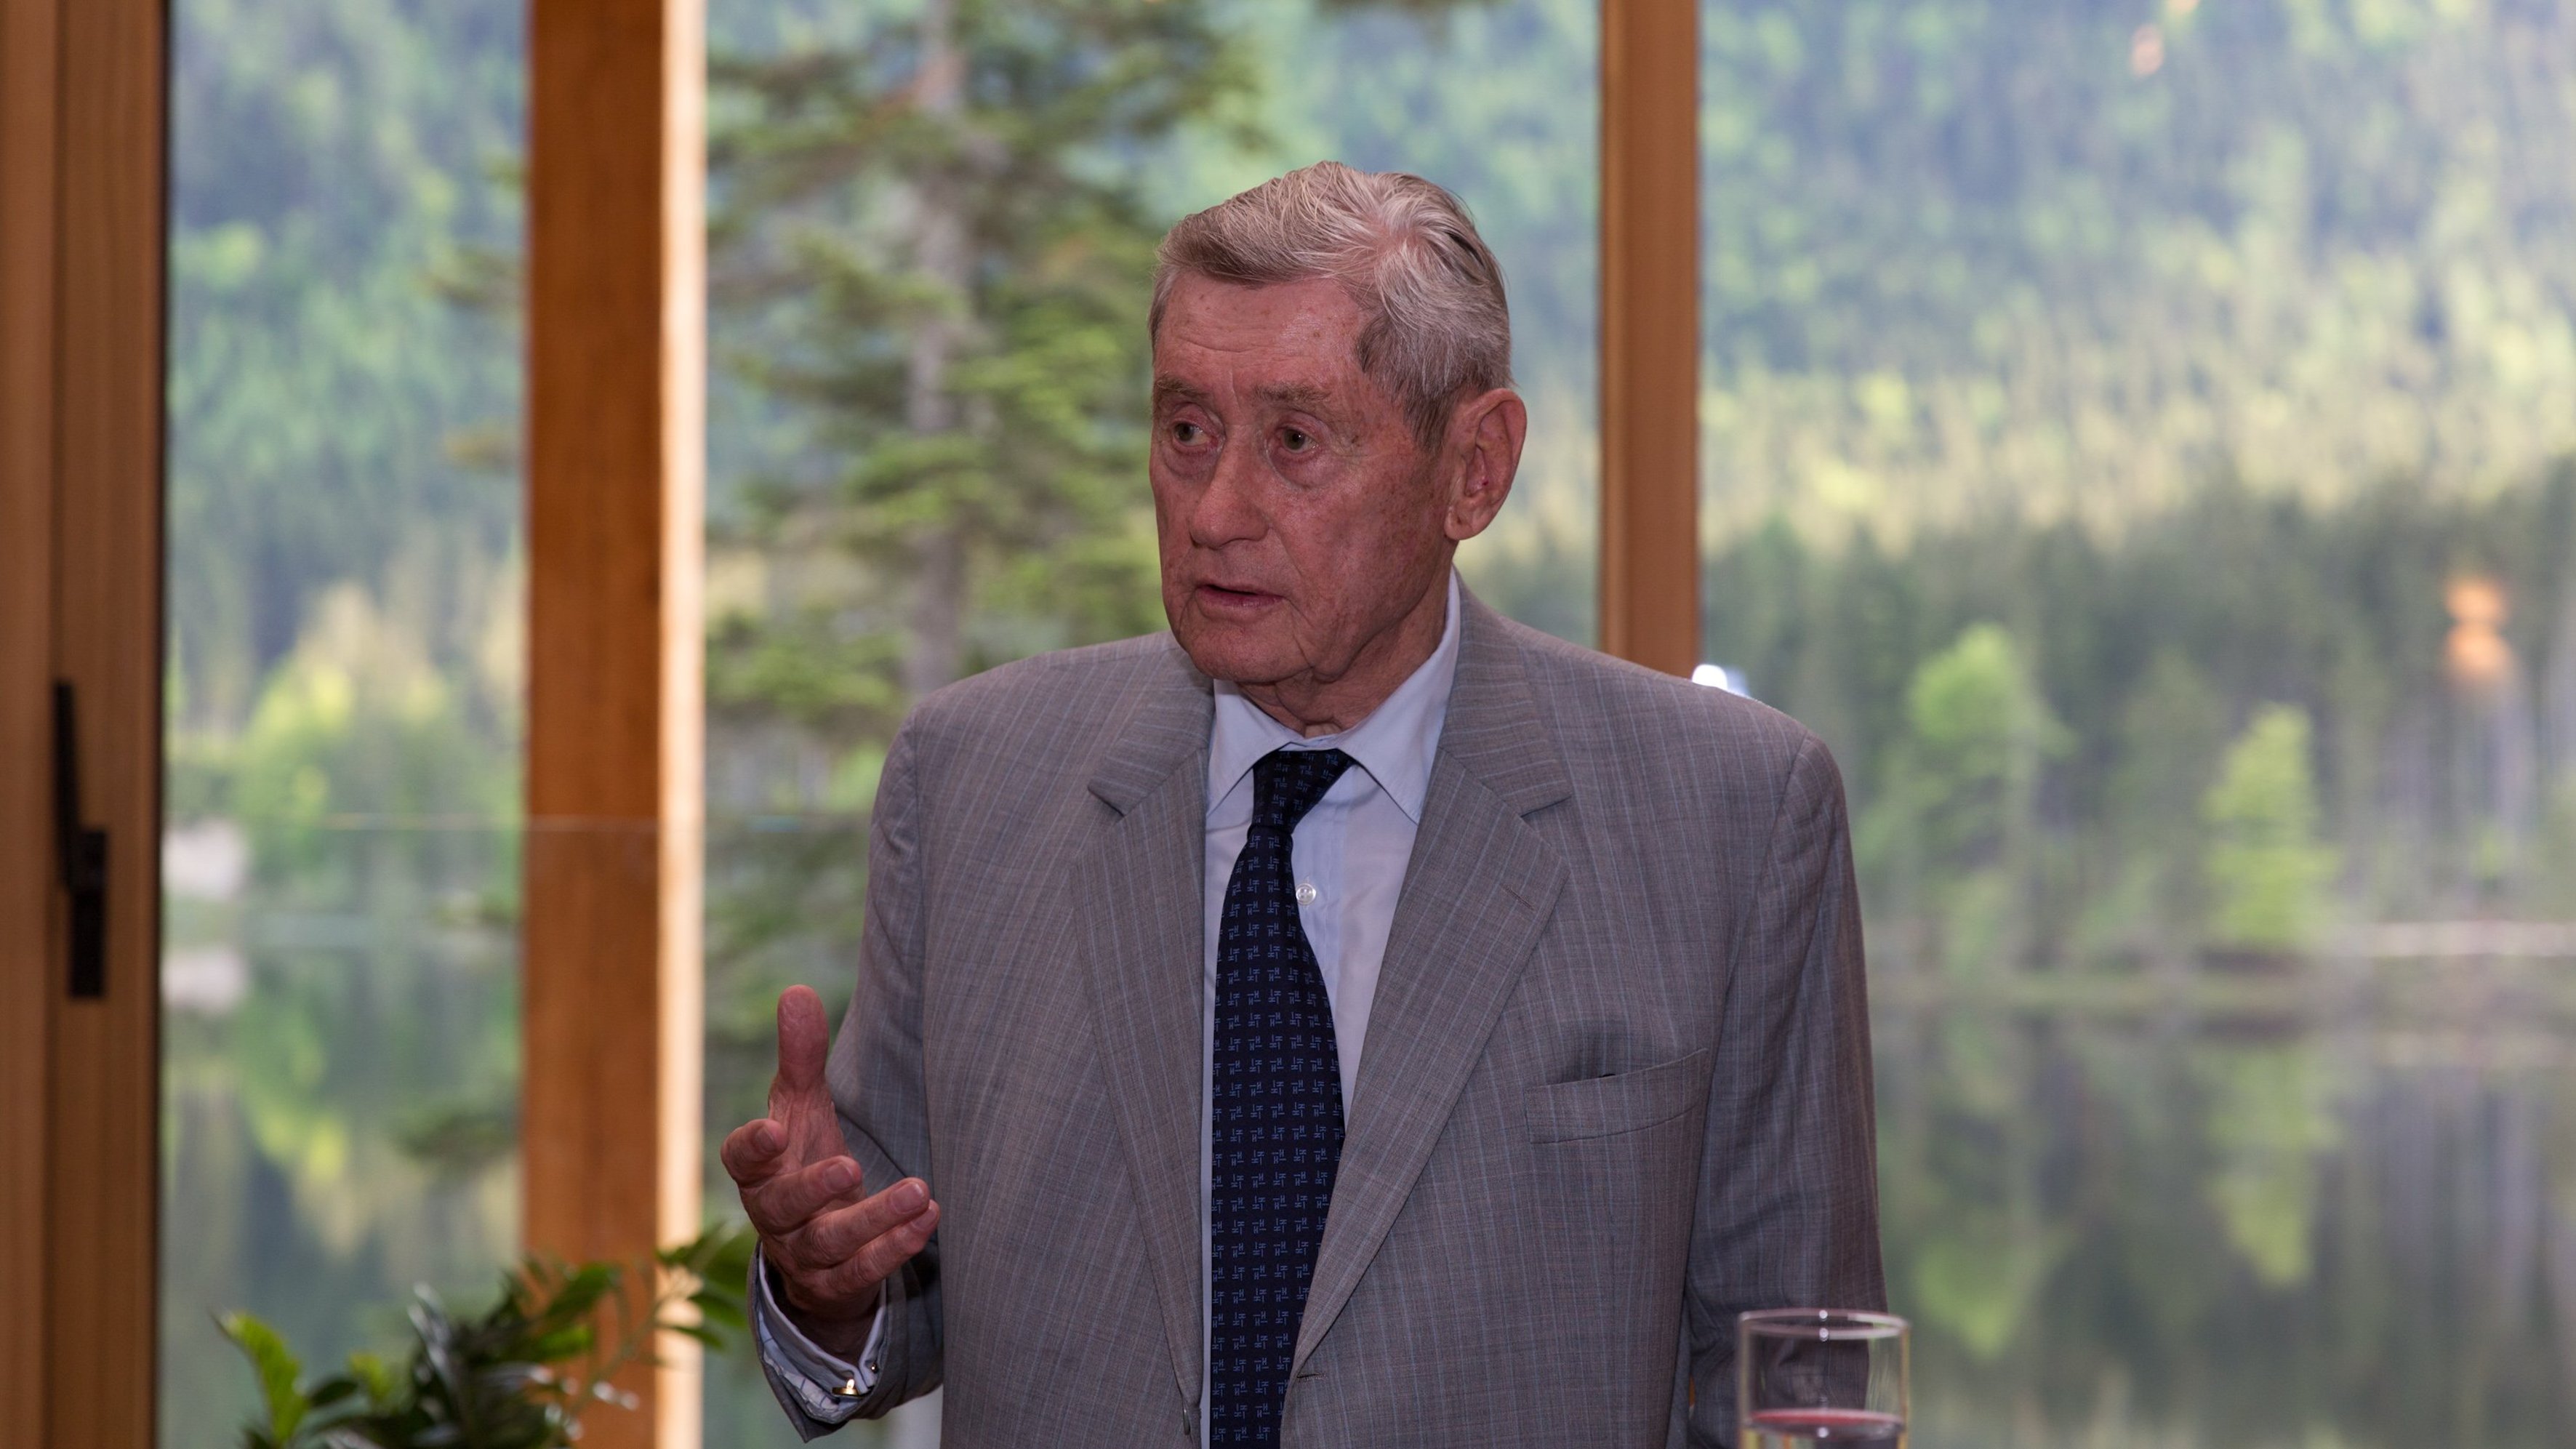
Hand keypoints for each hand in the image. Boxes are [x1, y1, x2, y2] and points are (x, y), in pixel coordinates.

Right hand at [722, 985, 940, 1361]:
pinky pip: (862, 1273)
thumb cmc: (805, 1159)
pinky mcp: (837, 1285)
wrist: (820, 1245)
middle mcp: (774, 1216)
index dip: (753, 1148)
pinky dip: (895, 1247)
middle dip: (813, 1187)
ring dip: (874, 1220)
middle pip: (782, 1206)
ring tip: (919, 1192)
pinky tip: (929, 1219)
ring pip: (830, 1244)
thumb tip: (796, 991)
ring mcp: (803, 1256)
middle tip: (849, 1166)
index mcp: (758, 1171)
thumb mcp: (802, 1108)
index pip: (740, 1160)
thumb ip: (800, 1057)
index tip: (775, 1130)